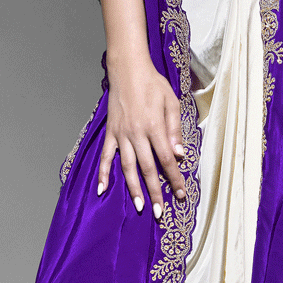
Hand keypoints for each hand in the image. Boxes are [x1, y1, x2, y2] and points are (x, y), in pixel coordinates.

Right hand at [98, 54, 186, 218]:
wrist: (128, 69)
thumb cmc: (153, 84)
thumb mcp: (171, 102)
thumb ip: (175, 129)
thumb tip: (180, 155)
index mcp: (154, 127)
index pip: (167, 160)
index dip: (174, 179)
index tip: (180, 195)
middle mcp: (137, 134)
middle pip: (147, 169)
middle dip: (154, 192)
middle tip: (160, 212)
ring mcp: (121, 134)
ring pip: (127, 167)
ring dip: (133, 188)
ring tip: (139, 206)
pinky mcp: (111, 132)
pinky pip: (106, 156)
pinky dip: (103, 173)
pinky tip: (102, 189)